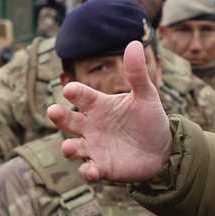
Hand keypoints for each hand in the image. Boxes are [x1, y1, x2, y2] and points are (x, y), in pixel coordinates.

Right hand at [50, 42, 172, 182]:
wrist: (162, 150)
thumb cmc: (150, 120)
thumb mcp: (146, 95)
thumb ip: (137, 73)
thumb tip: (133, 43)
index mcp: (99, 105)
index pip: (81, 95)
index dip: (74, 92)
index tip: (69, 89)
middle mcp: (91, 126)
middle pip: (68, 121)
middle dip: (58, 116)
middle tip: (53, 111)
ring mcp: (94, 147)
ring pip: (73, 147)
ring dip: (68, 148)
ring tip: (69, 148)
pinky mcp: (102, 167)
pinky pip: (88, 170)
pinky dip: (86, 172)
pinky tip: (91, 171)